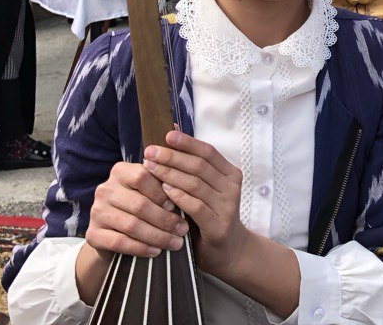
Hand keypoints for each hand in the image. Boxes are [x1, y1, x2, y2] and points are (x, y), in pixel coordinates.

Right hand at [75, 161, 188, 301]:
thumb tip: (186, 194)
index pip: (143, 176)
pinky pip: (119, 242)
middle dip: (165, 219)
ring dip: (157, 236)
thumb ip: (162, 187)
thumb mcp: (149, 192)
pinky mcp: (92, 234)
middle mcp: (105, 189)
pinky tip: (156, 251)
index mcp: (120, 171)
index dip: (162, 191)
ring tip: (175, 243)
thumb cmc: (140, 207)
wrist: (112, 234)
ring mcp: (96, 212)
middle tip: (183, 230)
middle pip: (139, 204)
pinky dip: (141, 248)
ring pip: (131, 225)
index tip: (178, 204)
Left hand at [144, 130, 246, 277]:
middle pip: (199, 166)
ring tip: (150, 167)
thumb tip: (172, 131)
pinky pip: (196, 206)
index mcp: (230, 174)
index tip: (166, 135)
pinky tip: (164, 190)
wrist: (230, 251)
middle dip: (172, 157)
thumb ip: (192, 167)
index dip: (187, 142)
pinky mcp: (219, 225)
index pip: (208, 152)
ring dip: (170, 173)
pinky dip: (179, 196)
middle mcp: (232, 187)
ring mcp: (228, 206)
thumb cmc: (211, 215)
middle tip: (150, 152)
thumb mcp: (205, 189)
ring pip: (196, 183)